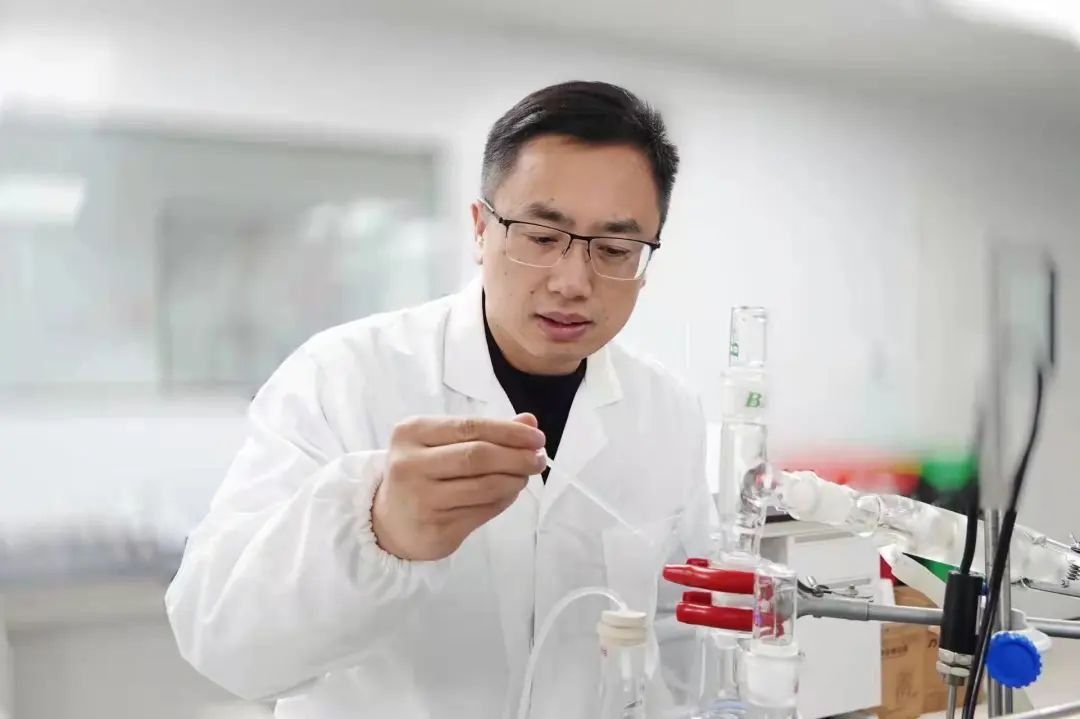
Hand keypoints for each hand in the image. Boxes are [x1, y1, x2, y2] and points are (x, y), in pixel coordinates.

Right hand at [371, 413, 546, 560]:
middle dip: (517, 457)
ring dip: (514, 481)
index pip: (470, 426)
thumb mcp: (443, 444)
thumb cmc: (422, 474)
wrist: (389, 522)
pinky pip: (482, 511)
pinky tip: (509, 494)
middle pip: (478, 456)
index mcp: (412, 433)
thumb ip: (485, 431)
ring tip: (524, 477)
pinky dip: (503, 500)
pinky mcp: (434, 528)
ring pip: (484, 487)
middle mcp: (411, 464)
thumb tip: (530, 422)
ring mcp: (420, 499)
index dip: (509, 432)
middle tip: (539, 459)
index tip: (537, 438)